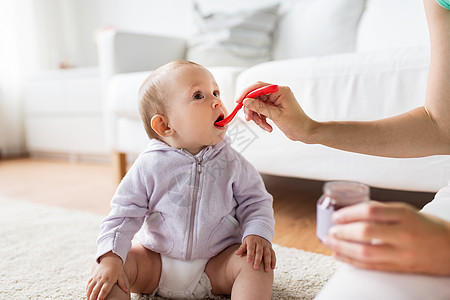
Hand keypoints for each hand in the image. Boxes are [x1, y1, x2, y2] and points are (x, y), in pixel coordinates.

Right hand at [86, 252, 128, 299]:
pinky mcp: (93, 275)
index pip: (104, 290)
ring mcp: (96, 277)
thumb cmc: (117, 268)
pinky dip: (87, 289)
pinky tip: (87, 294)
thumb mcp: (121, 275)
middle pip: (96, 290)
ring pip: (90, 287)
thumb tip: (126, 291)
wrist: (110, 258)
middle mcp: (102, 279)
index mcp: (109, 279)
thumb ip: (123, 284)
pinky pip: (88, 283)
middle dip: (93, 298)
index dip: (101, 297)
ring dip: (88, 295)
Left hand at [235, 235, 275, 271]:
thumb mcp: (245, 242)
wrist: (259, 233)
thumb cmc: (250, 241)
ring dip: (267, 262)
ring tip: (266, 270)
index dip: (250, 255)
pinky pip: (273, 254)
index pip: (251, 248)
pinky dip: (273, 261)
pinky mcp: (271, 248)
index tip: (248, 262)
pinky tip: (272, 268)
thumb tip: (236, 253)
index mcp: (252, 241)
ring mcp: (266, 246)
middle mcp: (260, 243)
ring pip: (267, 254)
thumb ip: (242, 248)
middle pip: (259, 252)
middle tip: (256, 268)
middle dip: (258, 260)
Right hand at [237, 82, 315, 141]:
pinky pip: (261, 111)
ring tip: (264, 126)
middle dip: (251, 108)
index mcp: (280, 90)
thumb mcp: (276, 115)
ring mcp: (274, 101)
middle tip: (249, 118)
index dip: (247, 93)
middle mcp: (277, 93)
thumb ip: (260, 107)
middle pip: (255, 96)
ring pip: (256, 105)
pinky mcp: (273, 108)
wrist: (305, 133)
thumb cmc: (296, 123)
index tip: (238, 102)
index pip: (259, 86)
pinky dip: (261, 120)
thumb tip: (246, 101)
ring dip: (257, 117)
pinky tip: (268, 127)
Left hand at [323, 201, 449, 274]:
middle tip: (331, 230)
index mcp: (405, 216)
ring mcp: (403, 254)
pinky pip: (372, 266)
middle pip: (367, 233)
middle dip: (344, 232)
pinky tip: (340, 256)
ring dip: (343, 248)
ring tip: (330, 243)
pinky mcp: (401, 268)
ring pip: (366, 253)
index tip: (337, 215)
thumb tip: (353, 211)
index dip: (350, 213)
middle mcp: (404, 234)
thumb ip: (382, 210)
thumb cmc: (426, 226)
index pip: (371, 211)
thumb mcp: (407, 211)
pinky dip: (352, 262)